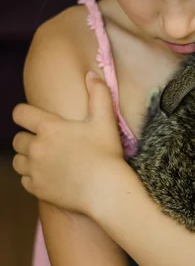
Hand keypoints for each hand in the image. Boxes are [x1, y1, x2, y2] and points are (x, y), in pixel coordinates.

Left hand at [12, 72, 124, 214]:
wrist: (105, 190)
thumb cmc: (106, 154)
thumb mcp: (105, 120)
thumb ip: (98, 94)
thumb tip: (91, 75)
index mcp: (49, 128)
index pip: (20, 114)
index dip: (25, 114)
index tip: (34, 119)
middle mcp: (36, 147)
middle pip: (18, 139)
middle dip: (29, 139)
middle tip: (47, 143)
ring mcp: (35, 170)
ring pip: (17, 160)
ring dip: (27, 158)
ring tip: (44, 160)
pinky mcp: (37, 188)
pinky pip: (24, 180)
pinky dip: (32, 177)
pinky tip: (48, 176)